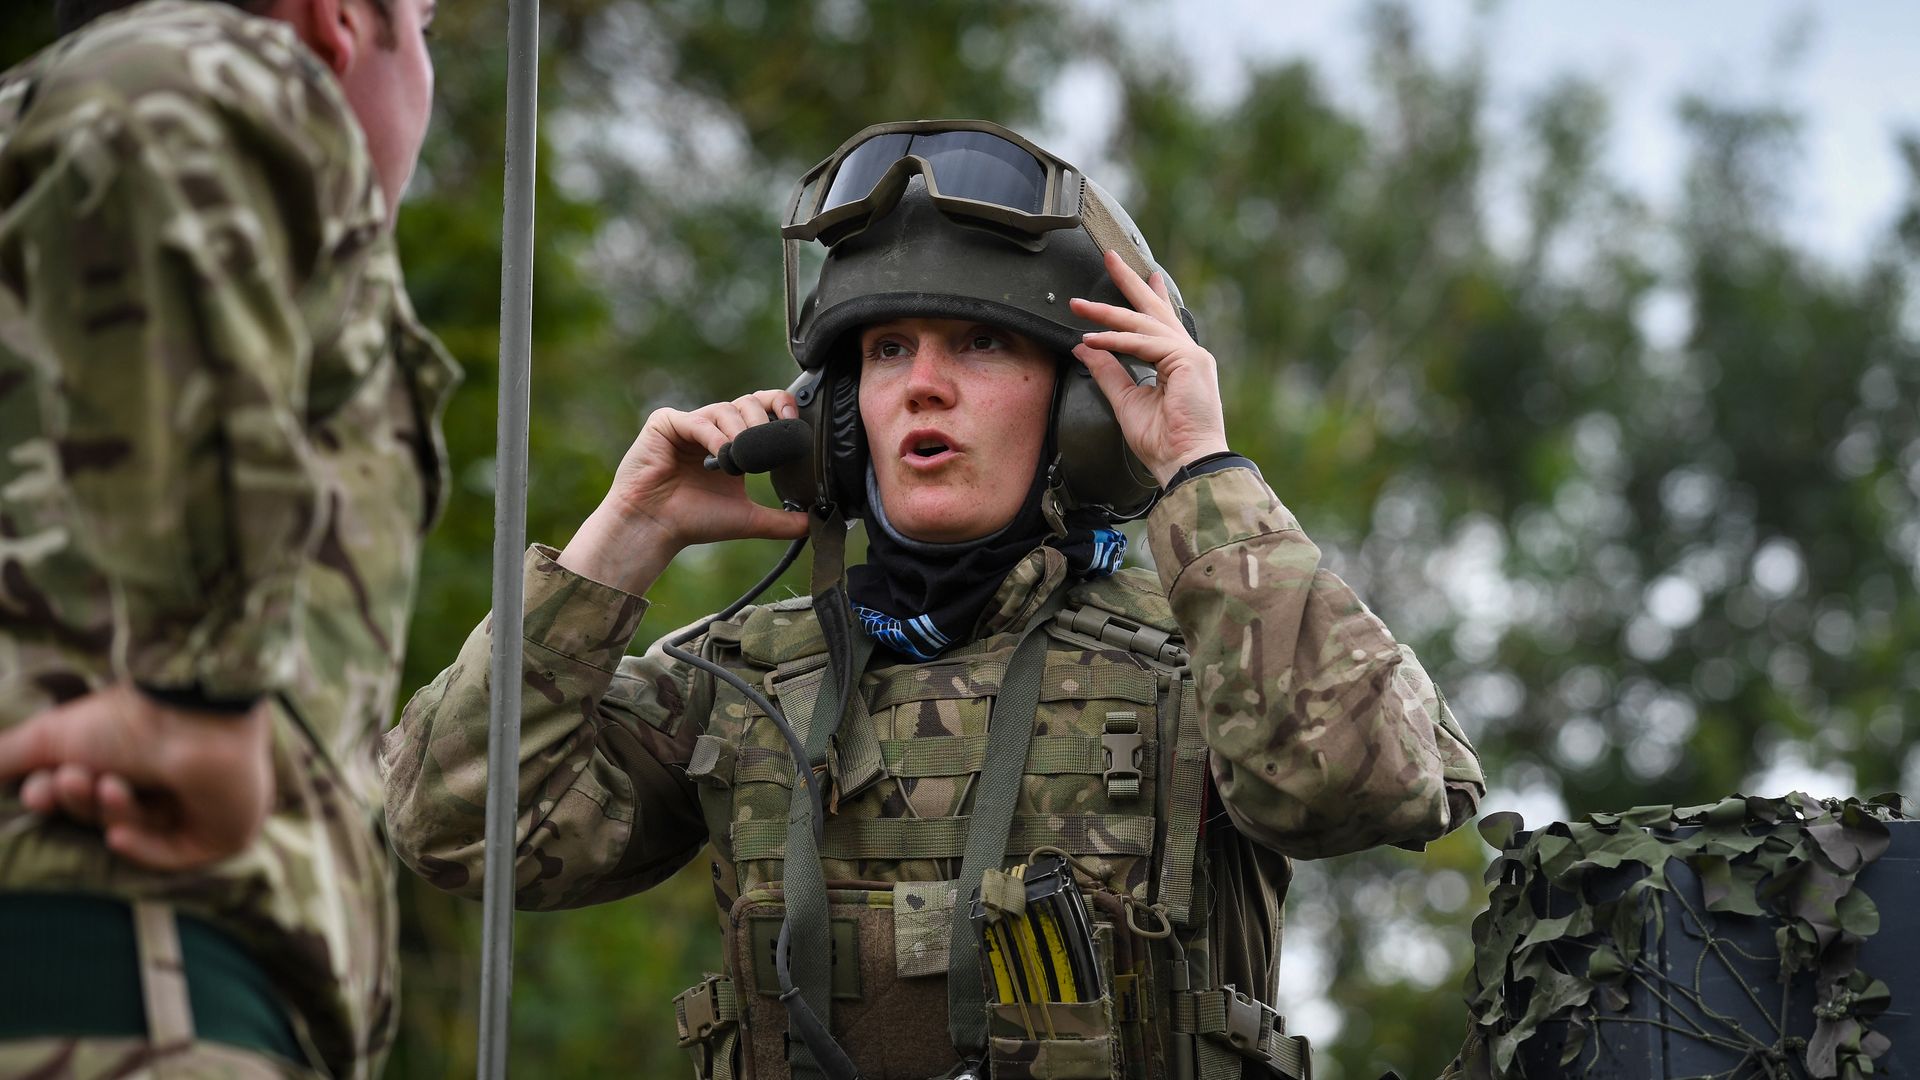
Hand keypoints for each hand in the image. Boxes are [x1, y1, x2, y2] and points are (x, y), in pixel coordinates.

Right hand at [0, 684, 275, 869]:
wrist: (195, 716)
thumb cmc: (128, 720)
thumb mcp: (52, 736)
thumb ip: (9, 756)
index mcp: (128, 756)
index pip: (83, 795)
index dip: (55, 798)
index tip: (38, 793)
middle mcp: (162, 779)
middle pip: (105, 814)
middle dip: (82, 802)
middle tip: (76, 778)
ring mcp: (196, 806)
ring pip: (136, 830)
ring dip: (114, 811)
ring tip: (113, 784)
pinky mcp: (224, 832)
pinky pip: (173, 857)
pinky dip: (143, 848)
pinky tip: (120, 836)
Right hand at [560, 389, 809, 594]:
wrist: (655, 528)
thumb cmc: (693, 521)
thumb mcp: (748, 519)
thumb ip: (782, 520)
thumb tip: (815, 524)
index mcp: (732, 442)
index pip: (760, 408)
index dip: (778, 404)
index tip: (792, 417)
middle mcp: (712, 428)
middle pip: (745, 402)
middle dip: (760, 421)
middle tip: (764, 449)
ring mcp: (688, 424)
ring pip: (724, 409)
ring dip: (739, 432)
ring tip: (739, 460)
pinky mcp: (665, 424)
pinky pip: (697, 419)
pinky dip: (714, 435)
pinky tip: (722, 454)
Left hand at [1070, 250, 1230, 486]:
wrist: (1185, 464)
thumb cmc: (1163, 442)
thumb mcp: (1127, 401)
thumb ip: (1109, 372)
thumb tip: (1085, 348)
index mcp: (1180, 363)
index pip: (1160, 323)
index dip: (1150, 297)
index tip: (1144, 275)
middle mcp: (1189, 354)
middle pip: (1154, 310)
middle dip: (1129, 282)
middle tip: (1110, 256)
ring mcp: (1191, 355)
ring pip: (1144, 324)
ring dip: (1108, 312)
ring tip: (1078, 305)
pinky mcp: (1187, 361)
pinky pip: (1144, 344)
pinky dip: (1116, 340)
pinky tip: (1093, 337)